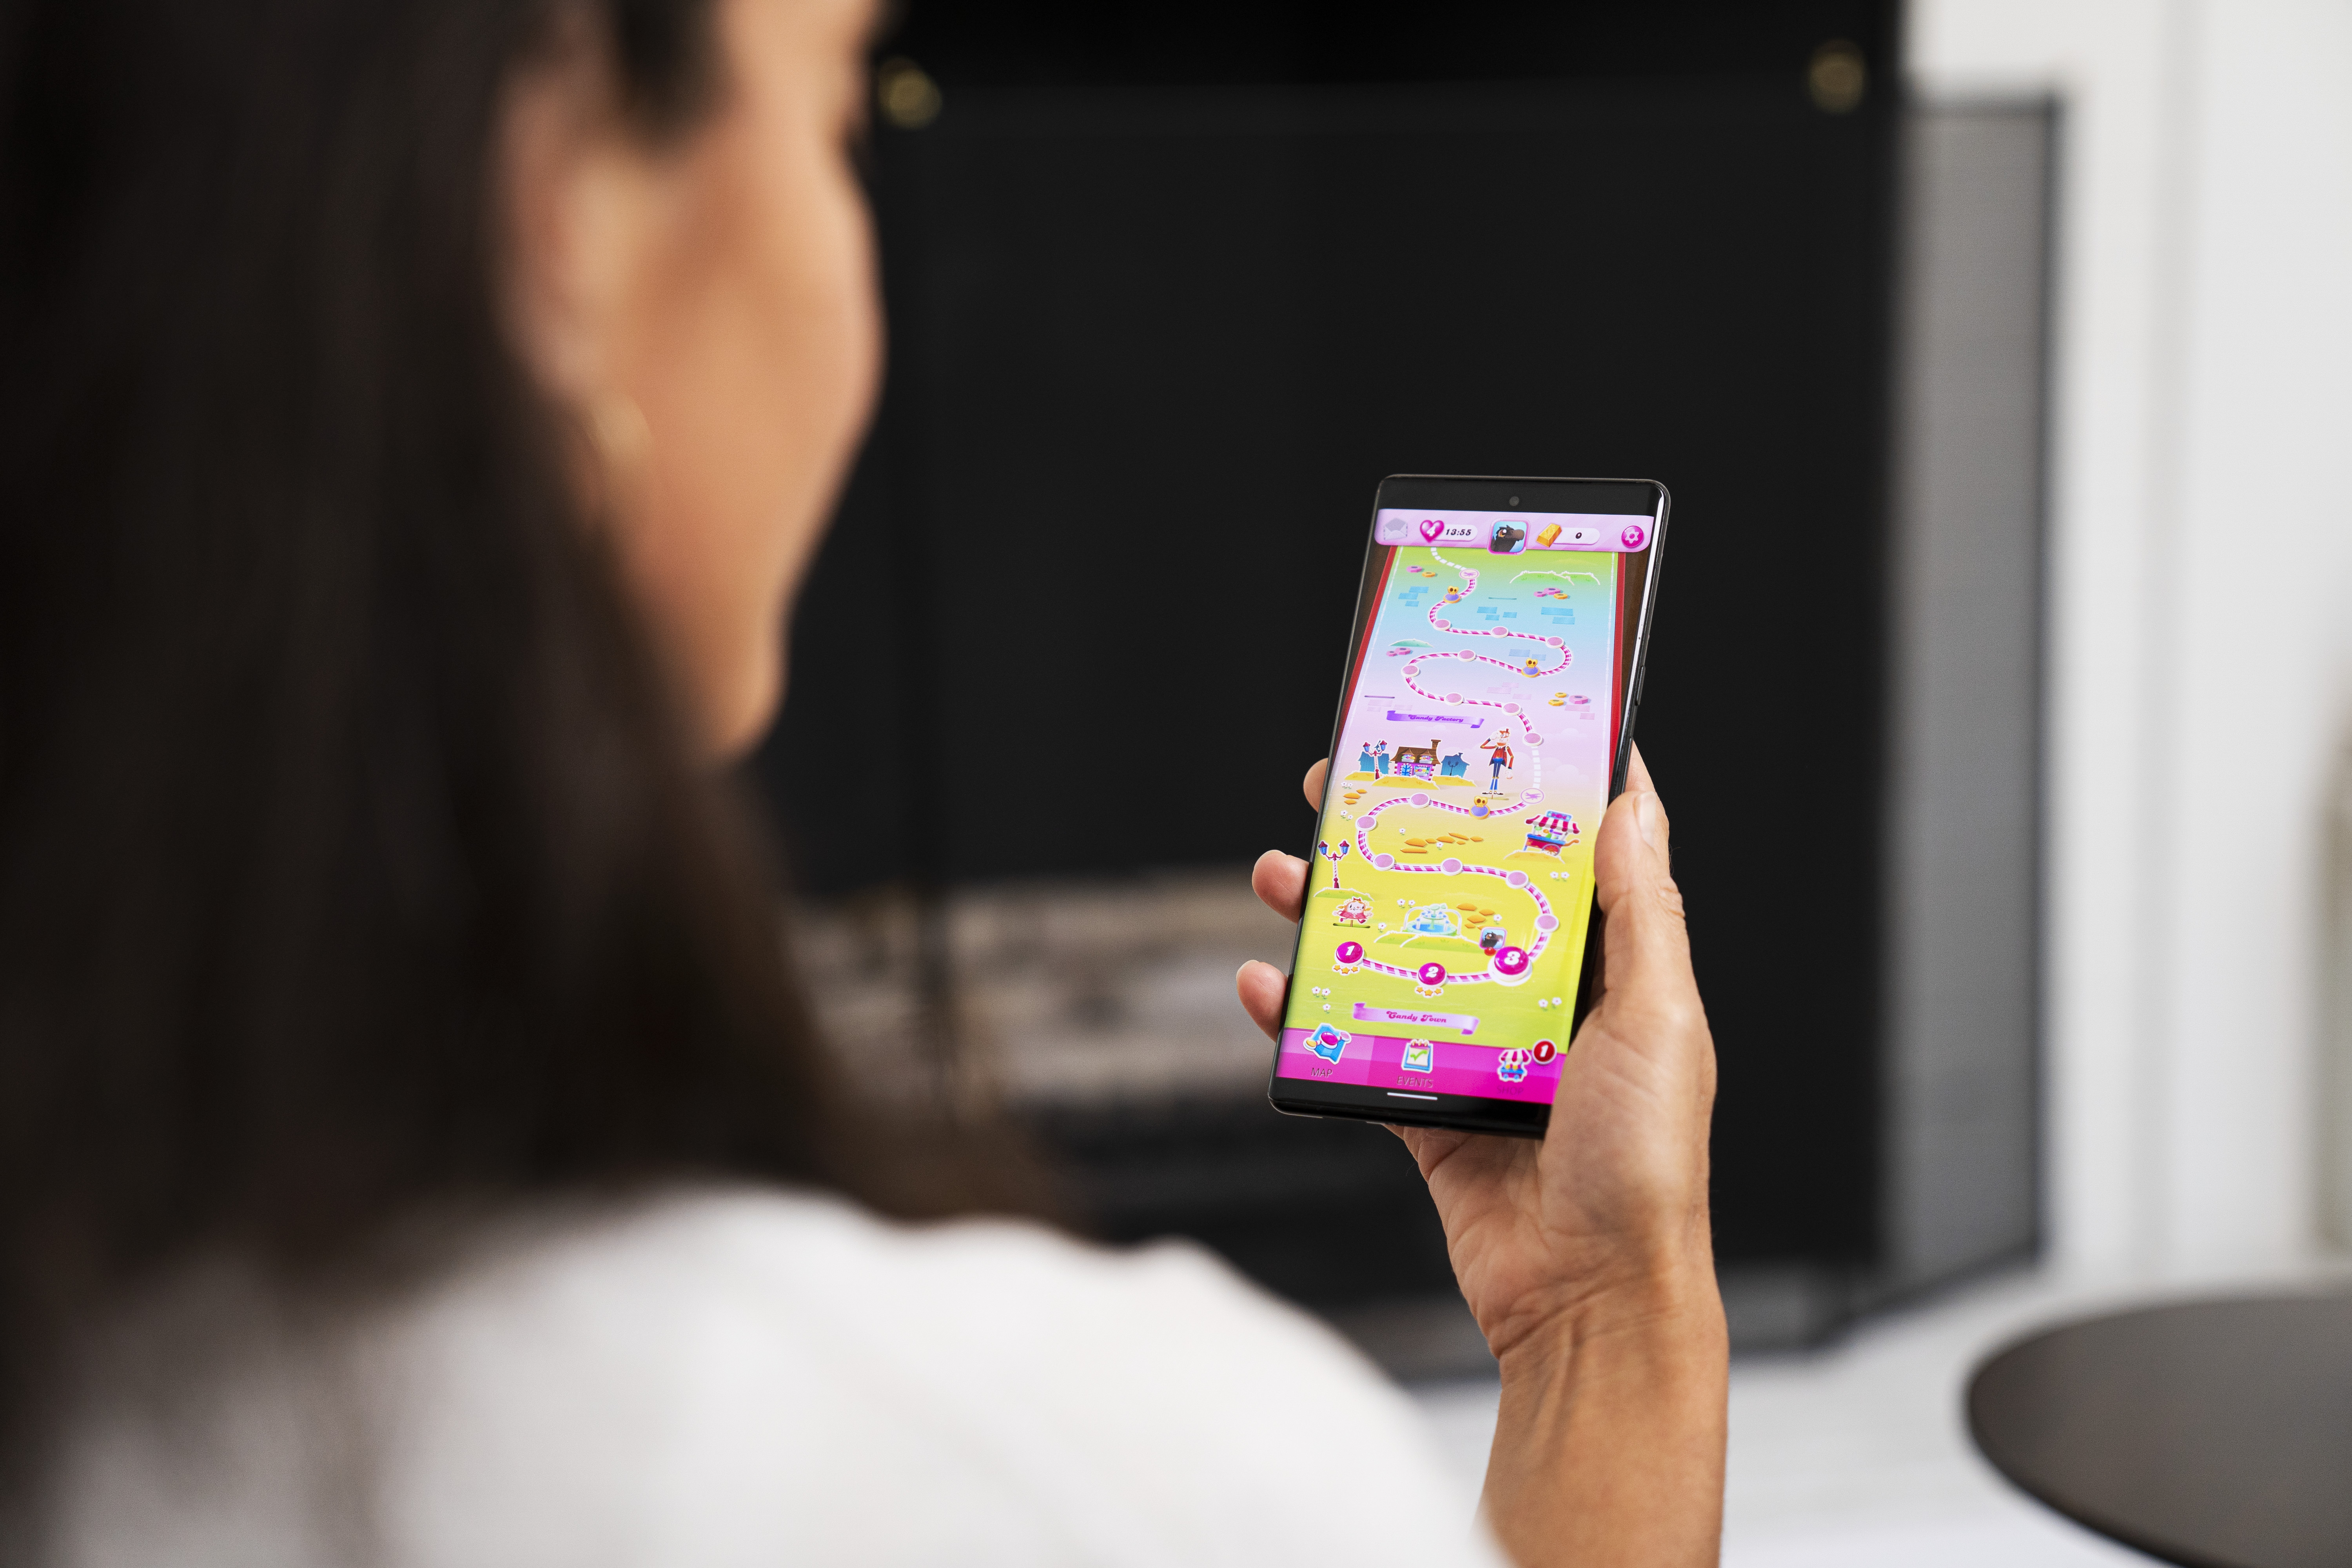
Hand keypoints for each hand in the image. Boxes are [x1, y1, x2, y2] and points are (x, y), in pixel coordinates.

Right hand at [1238, 749, 1725, 1566]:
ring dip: (1330, 913)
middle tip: (1339, 789)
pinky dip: (1303, 1015)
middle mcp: (1545, 1000)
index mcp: (1612, 971)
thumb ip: (1643, 912)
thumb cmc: (1645, 1167)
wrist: (1590, 1299)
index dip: (1526, 790)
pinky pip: (1354, 1043)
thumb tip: (1632, 803)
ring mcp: (1480, 1051)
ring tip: (1280, 873)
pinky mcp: (1427, 1107)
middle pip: (1459, 892)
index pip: (1567, 855)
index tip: (1480, 729)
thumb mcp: (1661, 1020)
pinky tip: (1264, 982)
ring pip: (1394, 956)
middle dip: (1397, 839)